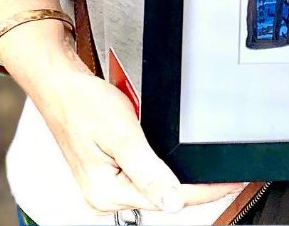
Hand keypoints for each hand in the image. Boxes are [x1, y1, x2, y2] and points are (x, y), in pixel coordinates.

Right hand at [37, 60, 243, 214]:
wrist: (61, 86)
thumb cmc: (83, 104)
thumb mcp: (123, 135)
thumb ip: (149, 171)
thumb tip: (173, 202)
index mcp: (106, 192)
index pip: (166, 199)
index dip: (203, 191)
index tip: (227, 184)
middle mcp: (105, 194)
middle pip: (161, 198)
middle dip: (195, 190)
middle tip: (226, 179)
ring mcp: (106, 184)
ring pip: (153, 190)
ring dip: (181, 183)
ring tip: (209, 176)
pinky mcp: (109, 171)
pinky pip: (143, 179)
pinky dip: (164, 174)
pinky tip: (178, 166)